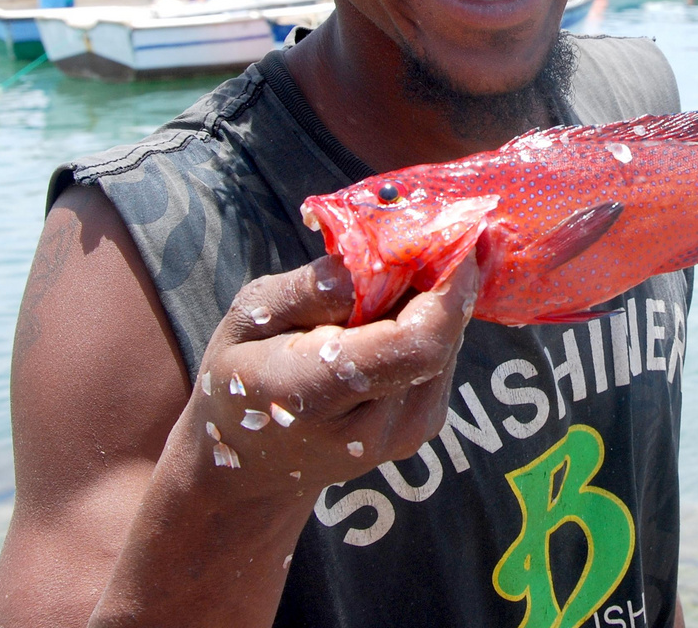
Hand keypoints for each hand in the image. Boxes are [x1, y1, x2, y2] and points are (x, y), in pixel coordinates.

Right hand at [189, 253, 478, 495]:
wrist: (249, 466)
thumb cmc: (242, 373)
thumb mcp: (249, 317)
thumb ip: (310, 289)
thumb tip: (373, 257)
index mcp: (313, 393)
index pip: (412, 344)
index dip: (447, 288)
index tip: (455, 235)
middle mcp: (369, 428)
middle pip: (439, 341)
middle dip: (445, 280)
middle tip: (434, 232)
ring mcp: (401, 437)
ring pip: (448, 347)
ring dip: (437, 301)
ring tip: (401, 271)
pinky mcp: (419, 430)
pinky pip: (443, 360)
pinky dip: (431, 324)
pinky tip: (396, 310)